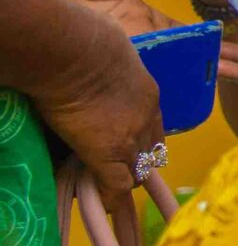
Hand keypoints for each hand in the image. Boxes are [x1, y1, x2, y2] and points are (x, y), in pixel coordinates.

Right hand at [25, 0, 164, 197]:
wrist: (76, 49)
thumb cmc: (82, 41)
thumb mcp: (108, 57)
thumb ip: (108, 74)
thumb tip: (91, 76)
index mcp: (148, 94)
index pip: (153, 128)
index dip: (143, 144)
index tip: (133, 153)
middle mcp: (147, 117)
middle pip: (152, 152)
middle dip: (139, 165)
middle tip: (122, 174)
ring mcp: (130, 136)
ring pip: (137, 170)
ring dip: (124, 180)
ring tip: (109, 189)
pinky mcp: (108, 152)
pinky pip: (116, 185)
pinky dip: (111, 197)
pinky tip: (103, 204)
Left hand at [44, 0, 237, 84]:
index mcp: (136, 12)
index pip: (179, 21)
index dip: (205, 25)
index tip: (232, 21)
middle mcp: (141, 34)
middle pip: (189, 46)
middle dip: (219, 52)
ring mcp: (137, 47)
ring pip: (185, 59)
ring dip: (216, 65)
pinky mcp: (131, 55)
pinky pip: (170, 64)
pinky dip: (198, 70)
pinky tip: (224, 76)